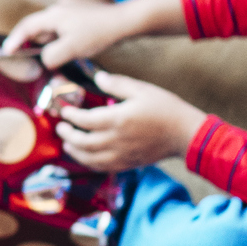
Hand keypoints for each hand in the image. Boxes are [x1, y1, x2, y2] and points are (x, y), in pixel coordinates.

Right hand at [2, 0, 144, 68]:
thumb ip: (51, 56)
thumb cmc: (99, 33)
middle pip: (40, 27)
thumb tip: (44, 60)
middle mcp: (60, 6)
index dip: (15, 40)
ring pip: (54, 27)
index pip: (26, 26)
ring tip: (65, 53)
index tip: (7, 51)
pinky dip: (65, 37)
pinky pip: (66, 25)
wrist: (125, 21)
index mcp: (53, 14)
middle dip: (38, 43)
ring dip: (54, 41)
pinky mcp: (83, 11)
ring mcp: (72, 7)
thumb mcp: (71, 49)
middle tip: (40, 58)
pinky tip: (77, 45)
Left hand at [56, 71, 209, 171]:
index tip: (64, 110)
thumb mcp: (142, 89)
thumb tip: (98, 78)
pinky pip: (101, 167)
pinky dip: (88, 163)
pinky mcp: (127, 164)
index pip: (84, 120)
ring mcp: (121, 155)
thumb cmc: (166, 109)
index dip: (71, 115)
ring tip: (67, 144)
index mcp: (117, 119)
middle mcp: (115, 140)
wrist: (185, 134)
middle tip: (61, 127)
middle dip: (67, 135)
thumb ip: (117, 84)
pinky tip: (86, 157)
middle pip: (81, 142)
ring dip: (74, 152)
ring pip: (89, 158)